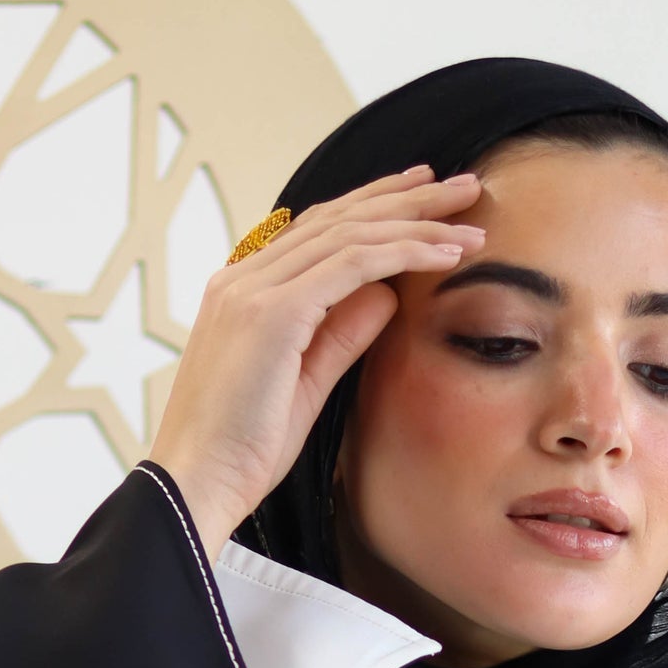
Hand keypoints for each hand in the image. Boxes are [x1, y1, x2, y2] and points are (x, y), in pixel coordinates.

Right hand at [147, 166, 485, 559]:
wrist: (198, 482)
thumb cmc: (243, 448)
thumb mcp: (307, 384)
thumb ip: (342, 335)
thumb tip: (386, 294)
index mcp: (243, 291)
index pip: (319, 231)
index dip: (375, 209)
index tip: (424, 199)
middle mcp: (243, 277)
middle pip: (338, 217)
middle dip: (406, 197)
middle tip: (462, 185)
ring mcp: (254, 289)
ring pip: (351, 232)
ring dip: (418, 220)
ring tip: (469, 213)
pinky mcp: (272, 311)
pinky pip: (353, 264)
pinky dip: (405, 252)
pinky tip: (447, 254)